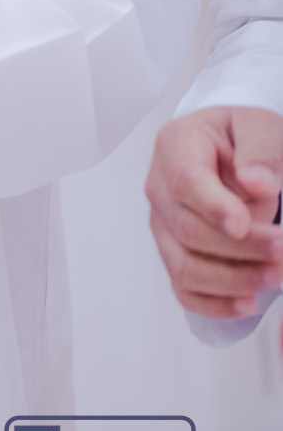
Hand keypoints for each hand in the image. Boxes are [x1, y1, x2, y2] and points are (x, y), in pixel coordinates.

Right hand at [145, 108, 282, 318]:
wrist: (232, 151)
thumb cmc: (240, 137)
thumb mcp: (259, 126)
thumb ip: (259, 149)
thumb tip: (254, 182)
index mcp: (176, 146)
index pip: (184, 181)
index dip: (213, 207)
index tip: (243, 224)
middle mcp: (161, 188)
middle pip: (187, 230)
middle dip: (239, 248)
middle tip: (282, 250)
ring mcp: (164, 225)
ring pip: (184, 266)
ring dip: (233, 279)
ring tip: (276, 275)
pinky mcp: (175, 253)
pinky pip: (185, 289)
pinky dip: (215, 303)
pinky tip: (247, 302)